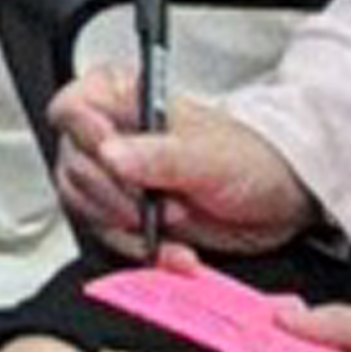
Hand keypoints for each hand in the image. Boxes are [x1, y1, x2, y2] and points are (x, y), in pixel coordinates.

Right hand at [47, 73, 311, 256]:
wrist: (278, 200)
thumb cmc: (250, 159)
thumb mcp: (209, 154)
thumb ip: (159, 154)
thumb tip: (111, 154)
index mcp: (123, 100)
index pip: (72, 109)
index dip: (85, 135)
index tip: (113, 160)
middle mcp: (110, 138)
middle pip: (73, 164)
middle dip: (114, 193)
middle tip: (155, 203)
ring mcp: (115, 179)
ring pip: (84, 205)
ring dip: (125, 227)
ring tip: (170, 227)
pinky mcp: (125, 216)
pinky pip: (109, 237)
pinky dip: (139, 250)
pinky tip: (172, 251)